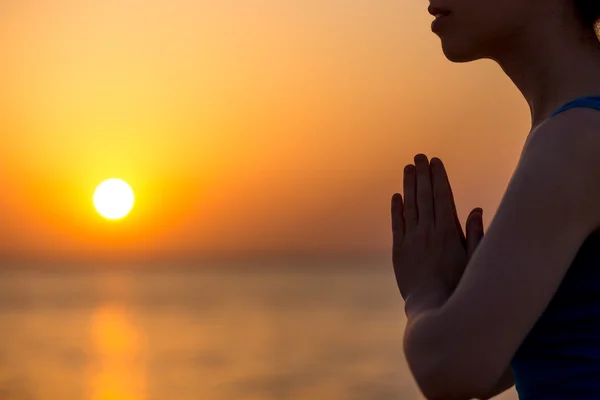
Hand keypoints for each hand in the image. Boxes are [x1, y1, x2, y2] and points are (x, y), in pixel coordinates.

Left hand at [391, 154, 482, 300]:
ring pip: (409, 207)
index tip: (435, 162)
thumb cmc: (459, 287)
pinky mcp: (398, 252)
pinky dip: (396, 209)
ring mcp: (411, 241)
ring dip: (409, 186)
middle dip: (423, 175)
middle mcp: (428, 232)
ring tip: (408, 168)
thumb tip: (476, 209)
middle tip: (419, 156)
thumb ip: (475, 234)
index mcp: (448, 232)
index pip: (443, 197)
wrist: (432, 309)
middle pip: (425, 197)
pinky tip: (397, 197)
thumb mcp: (474, 260)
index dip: (438, 177)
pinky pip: (397, 225)